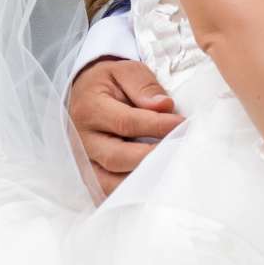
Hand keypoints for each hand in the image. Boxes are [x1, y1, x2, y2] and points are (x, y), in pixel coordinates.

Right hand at [68, 57, 181, 197]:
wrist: (81, 93)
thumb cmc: (108, 83)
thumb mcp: (124, 71)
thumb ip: (144, 86)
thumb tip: (165, 106)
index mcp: (90, 109)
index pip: (126, 123)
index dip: (157, 126)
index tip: (182, 124)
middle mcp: (81, 139)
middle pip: (116, 158)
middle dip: (151, 158)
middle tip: (178, 150)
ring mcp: (81, 160)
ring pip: (108, 182)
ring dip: (139, 181)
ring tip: (167, 170)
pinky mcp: (86, 174)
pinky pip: (103, 192)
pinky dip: (126, 193)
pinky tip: (150, 186)